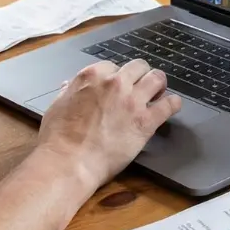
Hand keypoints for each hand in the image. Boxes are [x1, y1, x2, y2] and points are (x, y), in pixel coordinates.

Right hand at [35, 58, 183, 190]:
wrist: (69, 163)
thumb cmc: (57, 138)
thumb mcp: (57, 106)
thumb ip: (69, 91)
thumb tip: (69, 85)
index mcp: (92, 76)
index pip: (113, 66)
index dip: (117, 77)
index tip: (119, 86)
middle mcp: (115, 83)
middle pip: (138, 67)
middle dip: (140, 75)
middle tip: (141, 87)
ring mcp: (133, 100)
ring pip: (157, 78)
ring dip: (159, 84)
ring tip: (159, 92)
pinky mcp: (146, 121)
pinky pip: (169, 104)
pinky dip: (173, 104)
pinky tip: (172, 106)